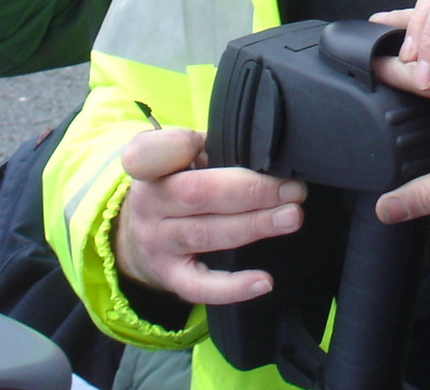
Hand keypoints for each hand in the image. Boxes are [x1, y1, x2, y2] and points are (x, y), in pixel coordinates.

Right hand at [115, 127, 305, 304]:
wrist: (137, 235)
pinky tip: (264, 281)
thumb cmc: (174, 182)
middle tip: (292, 189)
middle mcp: (148, 204)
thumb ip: (208, 148)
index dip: (180, 145)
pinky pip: (200, 287)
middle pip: (199, 194)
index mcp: (148, 166)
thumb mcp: (179, 156)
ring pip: (207, 234)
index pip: (152, 153)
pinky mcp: (170, 277)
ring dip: (254, 225)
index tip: (220, 142)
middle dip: (251, 190)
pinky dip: (233, 287)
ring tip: (291, 217)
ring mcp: (157, 244)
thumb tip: (261, 151)